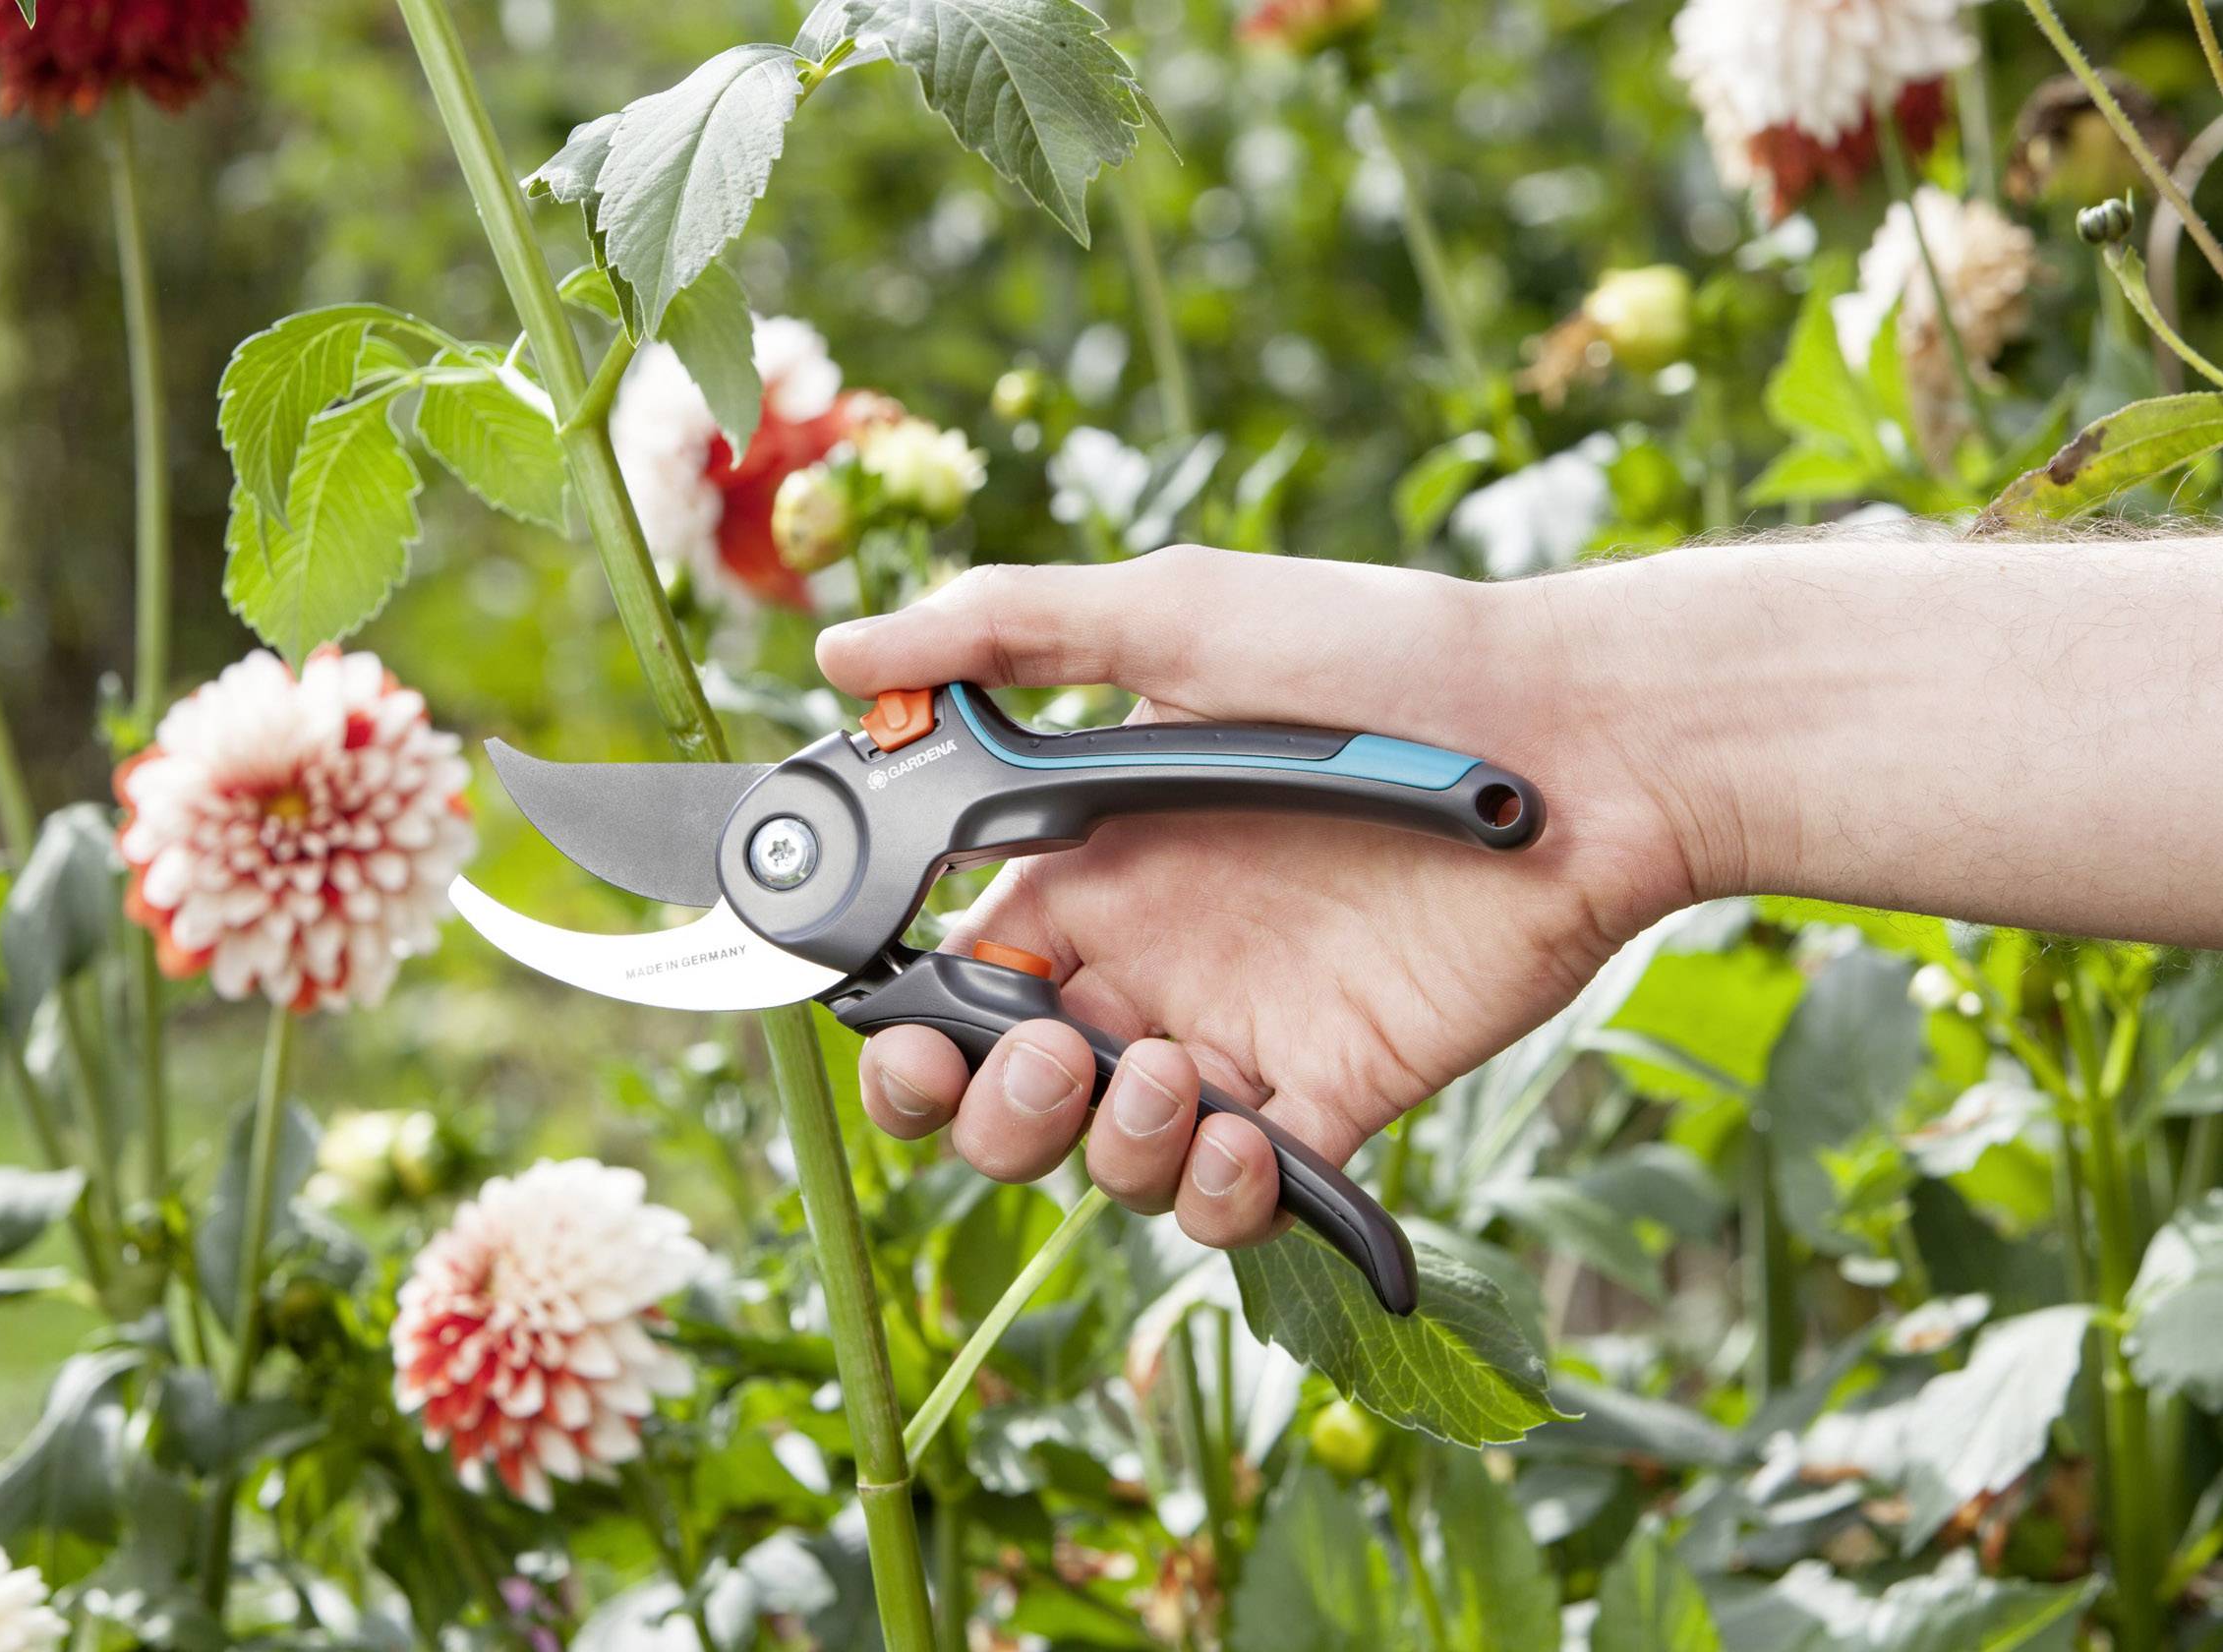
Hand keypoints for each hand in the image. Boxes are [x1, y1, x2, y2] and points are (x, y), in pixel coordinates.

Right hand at [814, 546, 1697, 1249]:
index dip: (906, 1025)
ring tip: (1175, 1080)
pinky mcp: (1332, 1100)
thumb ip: (1000, 635)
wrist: (1575, 738)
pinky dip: (1220, 1197)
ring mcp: (1237, 1040)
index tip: (900, 1024)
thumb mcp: (1176, 615)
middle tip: (1046, 1053)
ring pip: (1105, 1159)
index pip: (949, 976)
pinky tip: (1247, 1135)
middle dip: (983, 1109)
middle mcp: (1148, 963)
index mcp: (1088, 863)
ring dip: (1103, 1148)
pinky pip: (1239, 1201)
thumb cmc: (1378, 655)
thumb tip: (835, 653)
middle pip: (1001, 1094)